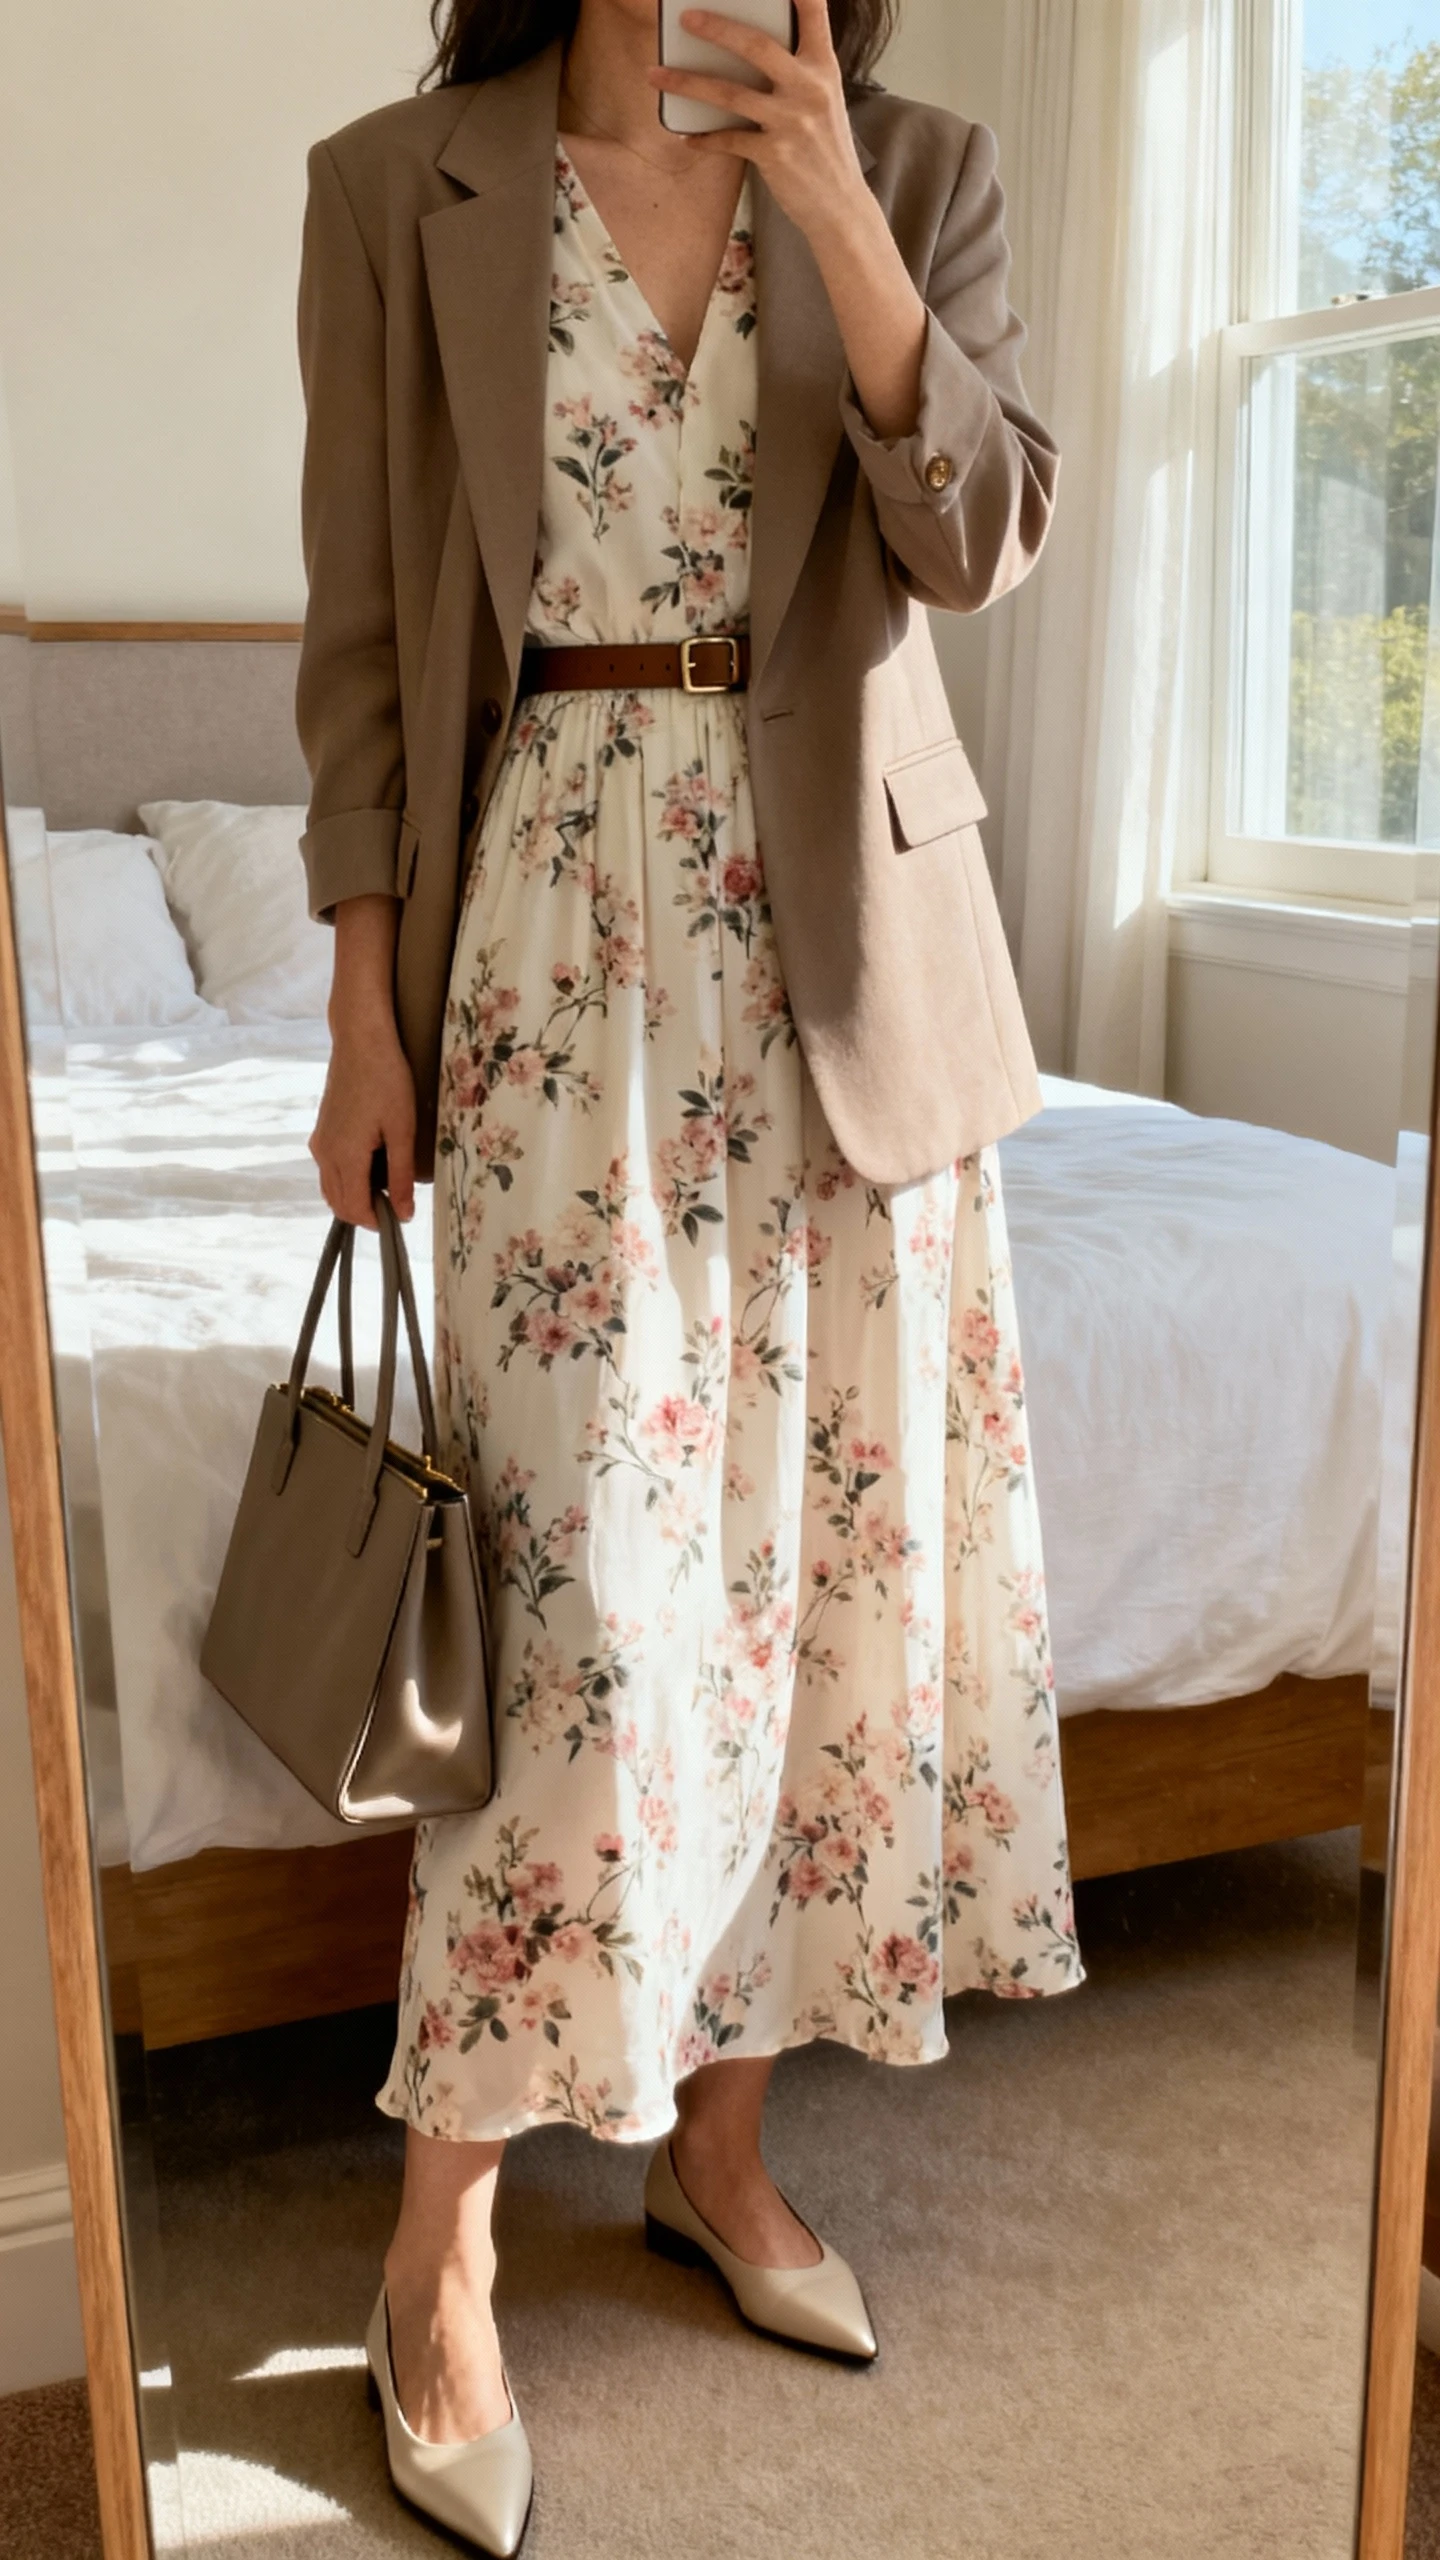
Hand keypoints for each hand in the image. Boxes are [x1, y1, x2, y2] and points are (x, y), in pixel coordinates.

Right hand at [310, 1014, 416, 1229]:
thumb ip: (401, 1175)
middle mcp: (325, 1154)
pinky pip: (329, 1170)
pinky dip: (347, 1180)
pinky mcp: (321, 1132)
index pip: (354, 1208)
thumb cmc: (387, 1080)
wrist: (360, 1041)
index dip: (377, 1221)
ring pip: (331, 1188)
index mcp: (345, 1156)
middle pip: (339, 1204)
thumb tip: (404, 1213)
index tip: (401, 1218)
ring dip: (355, 1197)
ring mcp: (319, 1143)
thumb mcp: (402, 1130)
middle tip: (396, 1204)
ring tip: (386, 1186)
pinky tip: (371, 1166)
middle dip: (365, 1212)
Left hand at [650, 0, 868, 249]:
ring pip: (730, 93)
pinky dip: (704, 138)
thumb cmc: (825, 150)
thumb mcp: (822, 101)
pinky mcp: (775, 155)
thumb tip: (745, 51)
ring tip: (656, 74)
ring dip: (687, 82)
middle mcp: (809, 88)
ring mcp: (792, 121)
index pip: (814, 13)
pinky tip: (688, 136)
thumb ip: (796, 71)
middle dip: (717, 28)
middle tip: (686, 18)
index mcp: (824, 68)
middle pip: (756, 46)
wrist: (841, 207)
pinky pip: (728, 139)